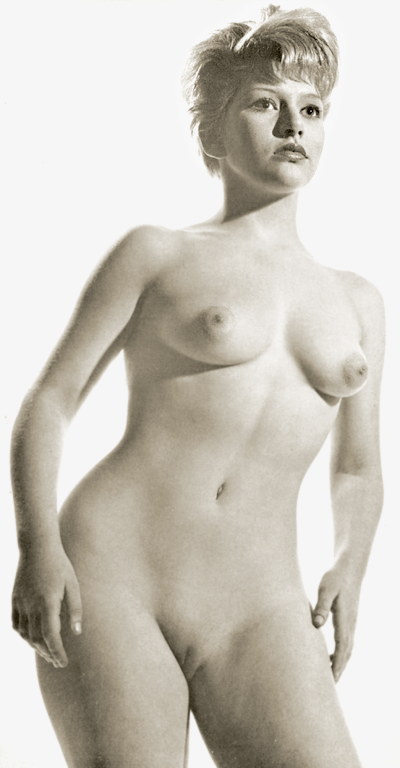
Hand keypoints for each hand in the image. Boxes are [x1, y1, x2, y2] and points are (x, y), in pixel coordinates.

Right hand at [12, 545, 81, 667]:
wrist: (37, 546)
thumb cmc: (59, 564)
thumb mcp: (72, 584)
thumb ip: (75, 609)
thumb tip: (77, 632)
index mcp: (48, 603)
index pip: (51, 636)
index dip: (57, 652)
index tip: (63, 662)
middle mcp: (32, 606)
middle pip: (37, 639)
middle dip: (48, 653)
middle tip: (58, 661)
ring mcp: (20, 603)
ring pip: (25, 634)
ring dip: (36, 646)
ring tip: (47, 653)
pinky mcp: (14, 600)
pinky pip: (16, 624)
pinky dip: (23, 635)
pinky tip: (32, 638)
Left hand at [312, 564, 360, 681]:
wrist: (349, 567)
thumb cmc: (335, 577)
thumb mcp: (326, 589)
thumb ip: (321, 606)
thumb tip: (316, 624)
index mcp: (345, 619)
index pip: (342, 648)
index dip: (337, 664)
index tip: (331, 679)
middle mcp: (350, 624)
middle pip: (346, 653)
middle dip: (339, 669)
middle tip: (329, 688)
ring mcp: (351, 623)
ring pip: (347, 649)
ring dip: (339, 663)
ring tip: (328, 677)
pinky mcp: (348, 620)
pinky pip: (345, 642)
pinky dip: (340, 653)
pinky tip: (329, 656)